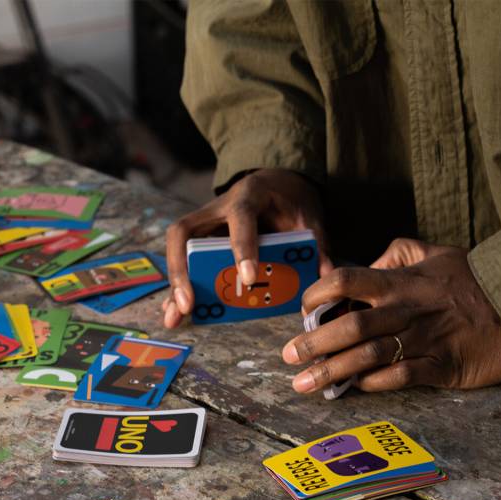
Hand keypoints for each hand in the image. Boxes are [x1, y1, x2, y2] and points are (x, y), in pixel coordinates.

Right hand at [161, 169, 331, 327]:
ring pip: (177, 249)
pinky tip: (177, 312)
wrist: (276, 183)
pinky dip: (180, 287)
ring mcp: (204, 222)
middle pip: (184, 231)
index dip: (242, 247)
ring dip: (175, 284)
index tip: (247, 278)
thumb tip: (325, 275)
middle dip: (183, 269)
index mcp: (249, 195)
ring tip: (175, 316)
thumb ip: (317, 243)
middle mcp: (217, 207)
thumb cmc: (290, 200)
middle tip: (189, 304)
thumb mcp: (309, 216)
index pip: (240, 218)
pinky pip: (184, 261)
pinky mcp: (201, 238)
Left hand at [281, 238, 500, 391]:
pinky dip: (373, 383)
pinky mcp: (443, 366)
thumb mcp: (434, 252)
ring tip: (304, 384)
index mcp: (401, 281)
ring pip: (368, 356)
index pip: (346, 280)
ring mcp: (424, 339)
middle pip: (349, 326)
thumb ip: (397, 254)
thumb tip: (366, 263)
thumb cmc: (475, 278)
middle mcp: (406, 310)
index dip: (318, 294)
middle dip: (313, 343)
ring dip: (332, 372)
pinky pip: (400, 377)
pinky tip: (354, 388)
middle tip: (288, 356)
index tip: (303, 310)